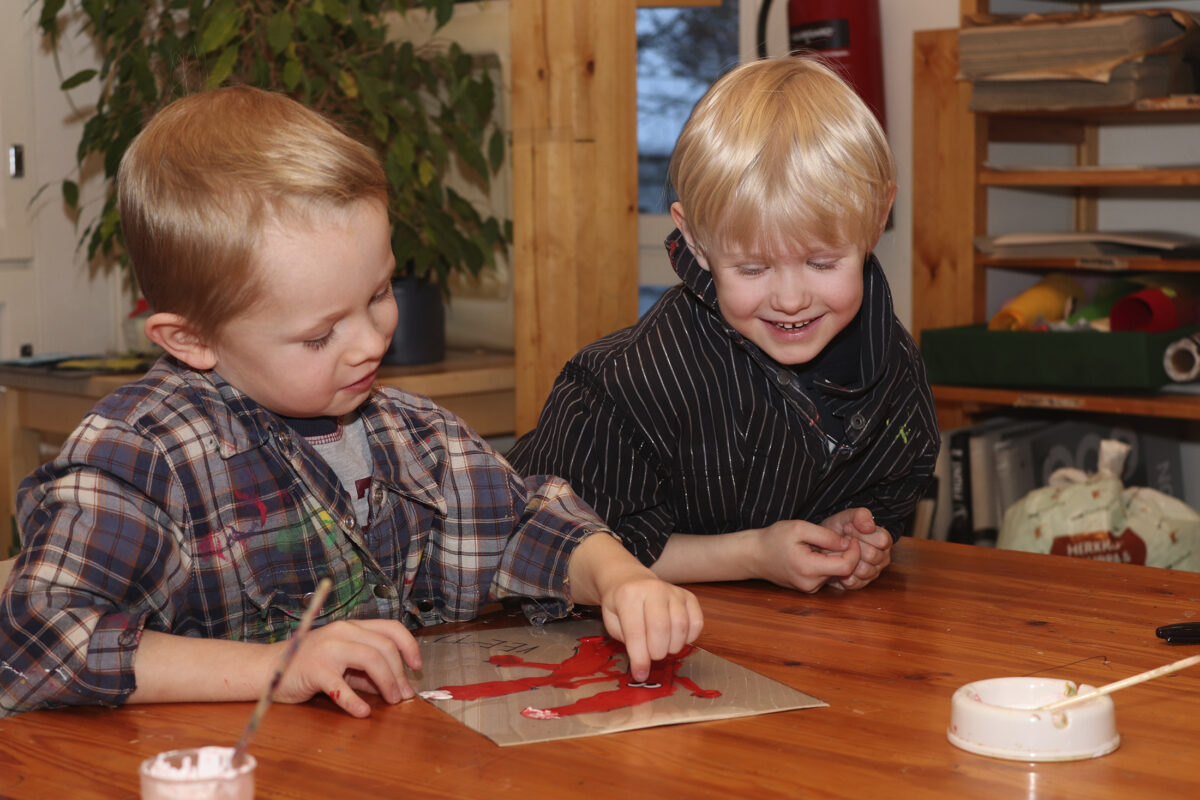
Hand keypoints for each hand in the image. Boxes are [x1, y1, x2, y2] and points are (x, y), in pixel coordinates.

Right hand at [273, 618, 422, 717]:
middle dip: (399, 673)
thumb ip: (367, 672)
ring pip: (370, 660)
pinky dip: (355, 701)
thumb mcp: (343, 663)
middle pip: (384, 647)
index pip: (390, 628)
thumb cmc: (309, 665)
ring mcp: (328, 648)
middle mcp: (342, 631)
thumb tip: (397, 687)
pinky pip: (341, 687)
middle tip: (403, 695)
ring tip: (391, 701)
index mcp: (352, 627)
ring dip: (387, 683)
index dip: (409, 646)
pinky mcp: (315, 670)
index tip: (417, 667)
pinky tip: (363, 712)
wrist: (270, 668)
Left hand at [568, 533, 703, 681]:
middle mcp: (654, 589)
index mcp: (629, 595)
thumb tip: (642, 670)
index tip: (641, 675)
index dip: (640, 658)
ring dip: (673, 646)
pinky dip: (689, 637)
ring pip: (681, 626)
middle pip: (661, 628)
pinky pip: (697, 622)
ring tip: (662, 647)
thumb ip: (627, 642)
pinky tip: (676, 638)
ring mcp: (674, 591)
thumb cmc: (621, 605)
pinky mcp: (689, 596)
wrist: (631, 581)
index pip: (636, 632)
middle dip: (657, 652)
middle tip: (652, 657)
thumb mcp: (612, 622)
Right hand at [752, 519, 862, 592]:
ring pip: (836, 573)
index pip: (846, 566)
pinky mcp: (809, 588)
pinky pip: (827, 575)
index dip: (854, 551)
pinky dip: (827, 563)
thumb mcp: (799, 528)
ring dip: (835, 558)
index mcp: (808, 568)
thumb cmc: (774, 539)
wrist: (755, 555)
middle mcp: (811, 583)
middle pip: (843, 571)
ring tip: (821, 544)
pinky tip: (816, 553)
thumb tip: (848, 543)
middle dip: (845, 554)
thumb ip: (826, 536)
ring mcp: (810, 588)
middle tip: (837, 537)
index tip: (850, 537)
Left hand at [821, 507, 892, 590]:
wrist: (823, 542)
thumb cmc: (839, 529)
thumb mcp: (848, 516)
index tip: (847, 528)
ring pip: (864, 570)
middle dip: (852, 545)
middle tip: (841, 540)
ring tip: (839, 550)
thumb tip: (870, 527)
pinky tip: (837, 562)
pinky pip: (854, 582)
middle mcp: (881, 558)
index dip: (862, 533)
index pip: (882, 540)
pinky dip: (843, 573)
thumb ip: (861, 516)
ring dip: (847, 559)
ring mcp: (872, 572)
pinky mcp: (860, 584)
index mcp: (883, 540)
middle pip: (873, 555)